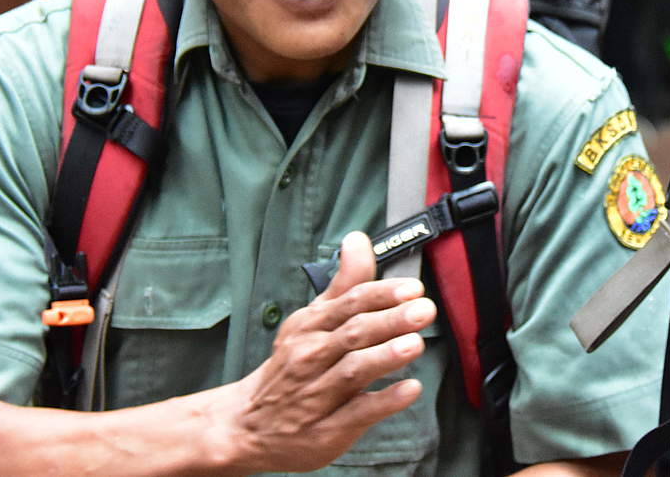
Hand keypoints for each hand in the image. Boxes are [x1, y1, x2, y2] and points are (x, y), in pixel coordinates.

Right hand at [214, 232, 436, 473]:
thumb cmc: (290, 366)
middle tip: (422, 310)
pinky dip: (384, 402)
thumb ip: (343, 283)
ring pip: (353, 371)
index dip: (382, 294)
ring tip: (414, 343)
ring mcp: (318, 395)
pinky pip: (357, 414)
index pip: (349, 303)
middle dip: (390, 320)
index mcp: (310, 327)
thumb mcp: (310, 320)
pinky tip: (409, 390)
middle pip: (353, 333)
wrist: (247, 425)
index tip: (412, 288)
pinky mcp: (326, 430)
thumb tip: (358, 240)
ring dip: (385, 356)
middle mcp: (311, 357)